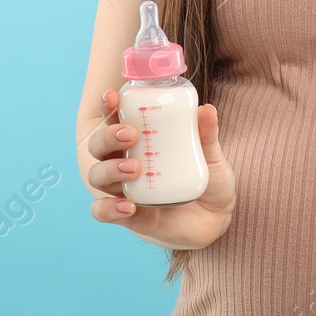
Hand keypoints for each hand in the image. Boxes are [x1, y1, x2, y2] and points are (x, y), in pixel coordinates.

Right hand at [84, 88, 235, 249]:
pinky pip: (103, 212)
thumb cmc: (209, 180)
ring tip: (135, 168)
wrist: (217, 218)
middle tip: (131, 135)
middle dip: (107, 137)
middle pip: (99, 146)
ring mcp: (125, 190)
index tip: (113, 97)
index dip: (108, 107)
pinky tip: (128, 206)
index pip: (116, 120)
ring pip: (97, 176)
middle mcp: (126, 163)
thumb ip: (207, 135)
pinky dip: (108, 209)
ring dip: (110, 169)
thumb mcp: (212, 156)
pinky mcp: (130, 217)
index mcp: (141, 142)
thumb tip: (206, 109)